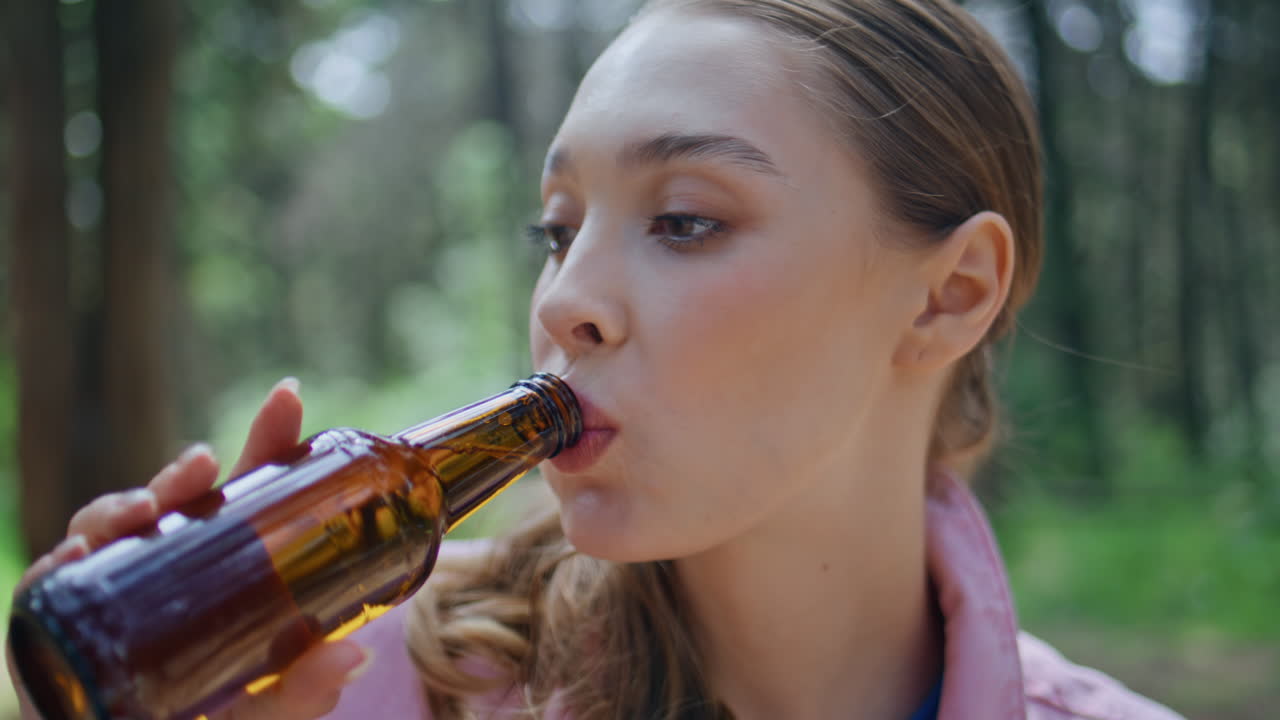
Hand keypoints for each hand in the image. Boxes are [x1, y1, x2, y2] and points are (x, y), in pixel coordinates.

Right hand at [8, 378, 371, 719]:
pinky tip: (76, 553)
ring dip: (119, 507)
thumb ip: (302, 688)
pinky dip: (57, 564)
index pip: (242, 495)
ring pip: (104, 526)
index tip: (288, 398)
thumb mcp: (261, 705)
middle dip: (177, 476)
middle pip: (169, 501)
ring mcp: (110, 589)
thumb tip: (354, 655)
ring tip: (142, 510)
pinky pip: (48, 585)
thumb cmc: (205, 717)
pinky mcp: (59, 624)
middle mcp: (162, 567)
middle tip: (198, 467)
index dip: (265, 444)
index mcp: (219, 568)